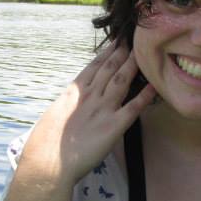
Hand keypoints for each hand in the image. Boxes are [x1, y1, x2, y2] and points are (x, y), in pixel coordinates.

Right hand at [21, 43, 155, 185]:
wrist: (48, 161)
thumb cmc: (45, 144)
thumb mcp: (55, 115)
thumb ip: (68, 105)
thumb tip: (73, 103)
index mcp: (74, 92)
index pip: (94, 66)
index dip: (106, 53)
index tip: (115, 42)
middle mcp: (89, 96)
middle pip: (109, 68)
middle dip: (122, 52)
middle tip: (133, 39)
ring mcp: (102, 109)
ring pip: (121, 80)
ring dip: (132, 65)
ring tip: (142, 52)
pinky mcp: (113, 126)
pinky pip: (133, 107)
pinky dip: (145, 95)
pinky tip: (154, 86)